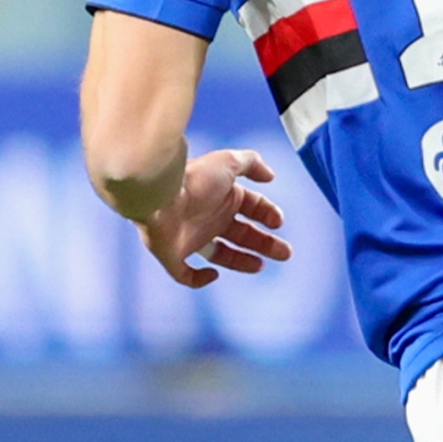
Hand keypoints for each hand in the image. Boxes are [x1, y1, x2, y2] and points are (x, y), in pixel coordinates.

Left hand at [142, 148, 290, 287]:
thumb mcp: (228, 162)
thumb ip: (252, 163)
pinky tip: (213, 274)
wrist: (157, 195)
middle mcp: (208, 218)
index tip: (278, 222)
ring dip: (242, 261)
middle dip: (265, 243)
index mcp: (222, 197)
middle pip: (242, 234)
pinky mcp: (172, 256)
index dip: (268, 214)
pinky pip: (185, 274)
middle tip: (285, 253)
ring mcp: (190, 238)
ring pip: (221, 255)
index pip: (251, 208)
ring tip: (261, 266)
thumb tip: (270, 175)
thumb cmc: (193, 179)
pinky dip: (199, 279)